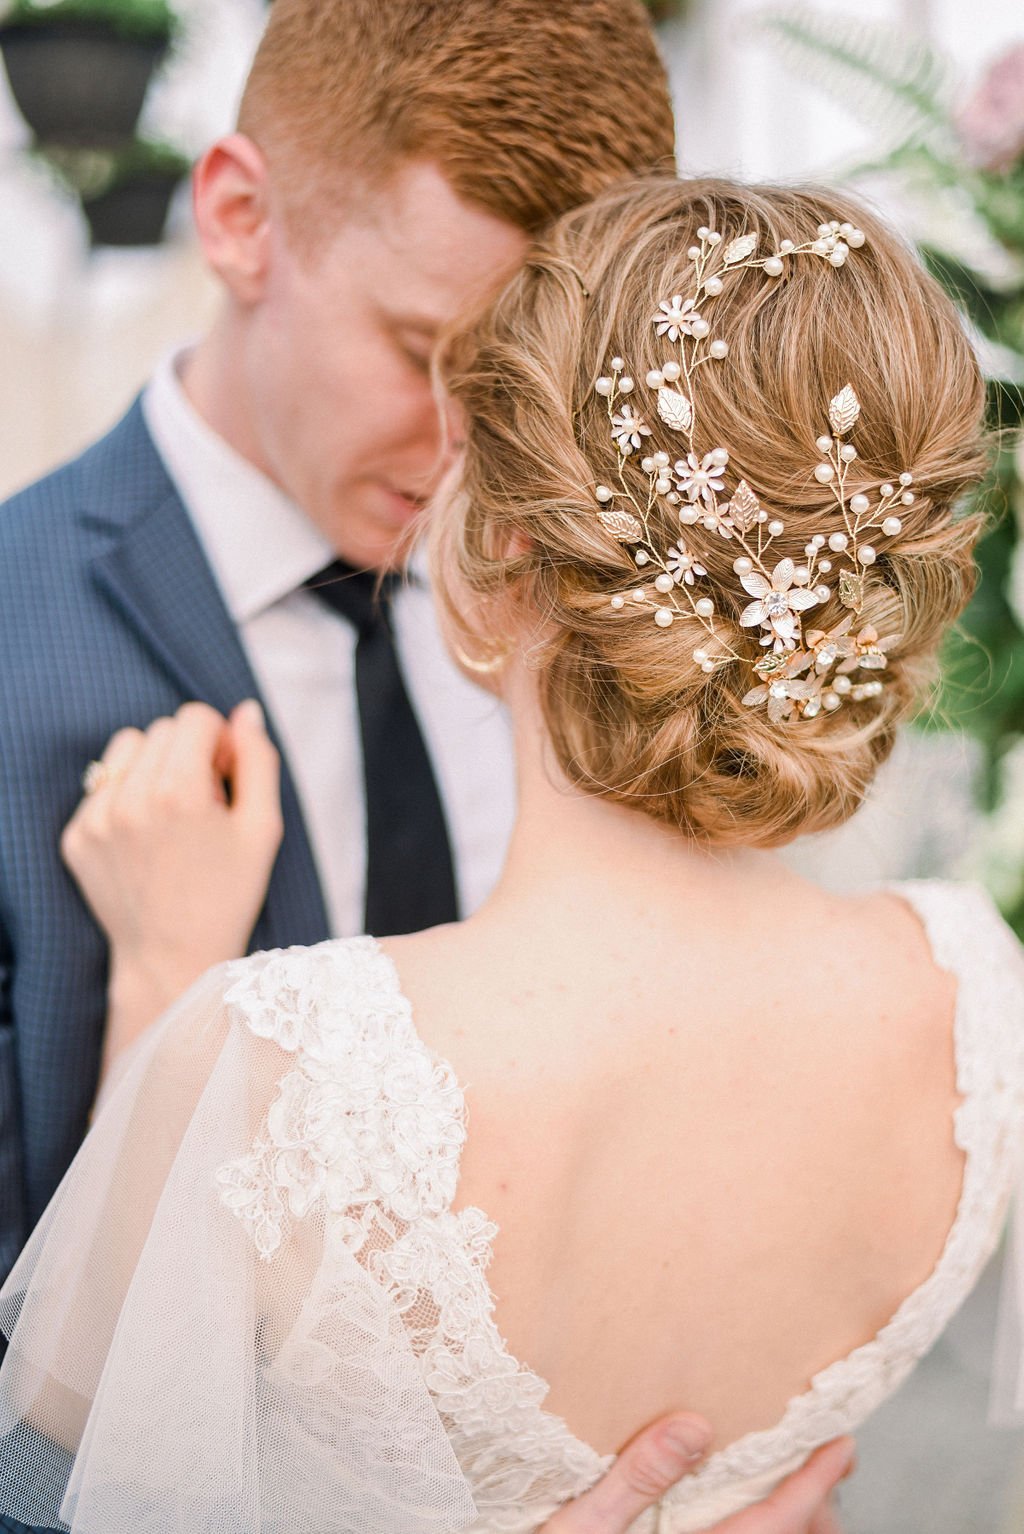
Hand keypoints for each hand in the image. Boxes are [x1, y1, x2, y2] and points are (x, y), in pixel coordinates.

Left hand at [62, 700, 282, 1054]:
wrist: (174, 958)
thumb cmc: (229, 895)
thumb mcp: (263, 829)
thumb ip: (258, 761)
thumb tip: (245, 712)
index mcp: (179, 792)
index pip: (194, 717)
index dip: (219, 740)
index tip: (226, 776)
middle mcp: (130, 799)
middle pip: (162, 729)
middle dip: (188, 753)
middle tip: (204, 802)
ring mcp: (96, 819)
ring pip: (126, 749)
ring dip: (153, 767)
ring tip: (172, 813)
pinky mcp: (76, 837)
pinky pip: (102, 786)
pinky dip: (127, 798)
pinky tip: (147, 837)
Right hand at [538, 1417, 853, 1533]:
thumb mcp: (580, 1525)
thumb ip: (636, 1476)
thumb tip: (696, 1424)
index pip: (771, 1525)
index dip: (812, 1484)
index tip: (842, 1444)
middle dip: (814, 1506)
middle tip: (822, 1458)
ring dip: (792, 1523)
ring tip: (795, 1486)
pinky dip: (760, 1530)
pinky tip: (742, 1508)